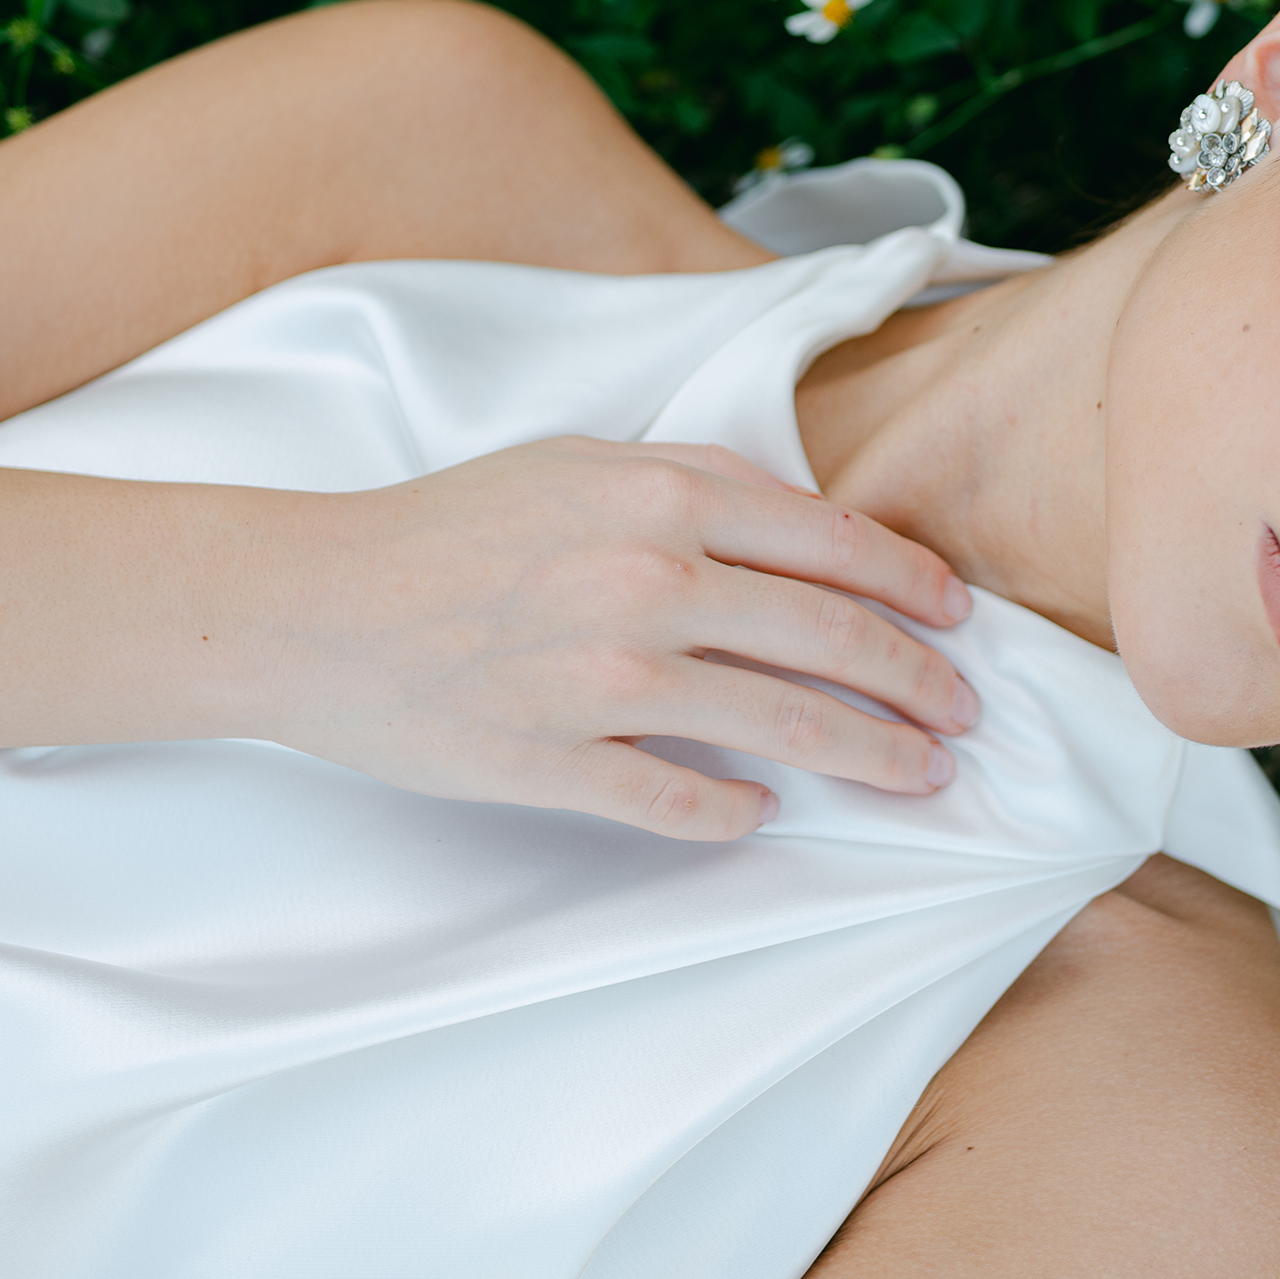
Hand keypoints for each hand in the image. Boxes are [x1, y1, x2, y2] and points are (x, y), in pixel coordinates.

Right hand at [261, 438, 979, 841]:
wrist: (314, 601)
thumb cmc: (446, 528)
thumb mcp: (576, 462)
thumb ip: (691, 480)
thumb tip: (801, 520)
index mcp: (659, 495)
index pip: (832, 542)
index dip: (914, 585)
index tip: (958, 618)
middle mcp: (647, 580)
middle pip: (831, 638)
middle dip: (919, 682)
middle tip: (965, 712)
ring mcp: (604, 678)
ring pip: (781, 728)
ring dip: (868, 756)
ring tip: (918, 774)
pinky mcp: (556, 760)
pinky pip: (680, 801)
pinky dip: (736, 813)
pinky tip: (764, 816)